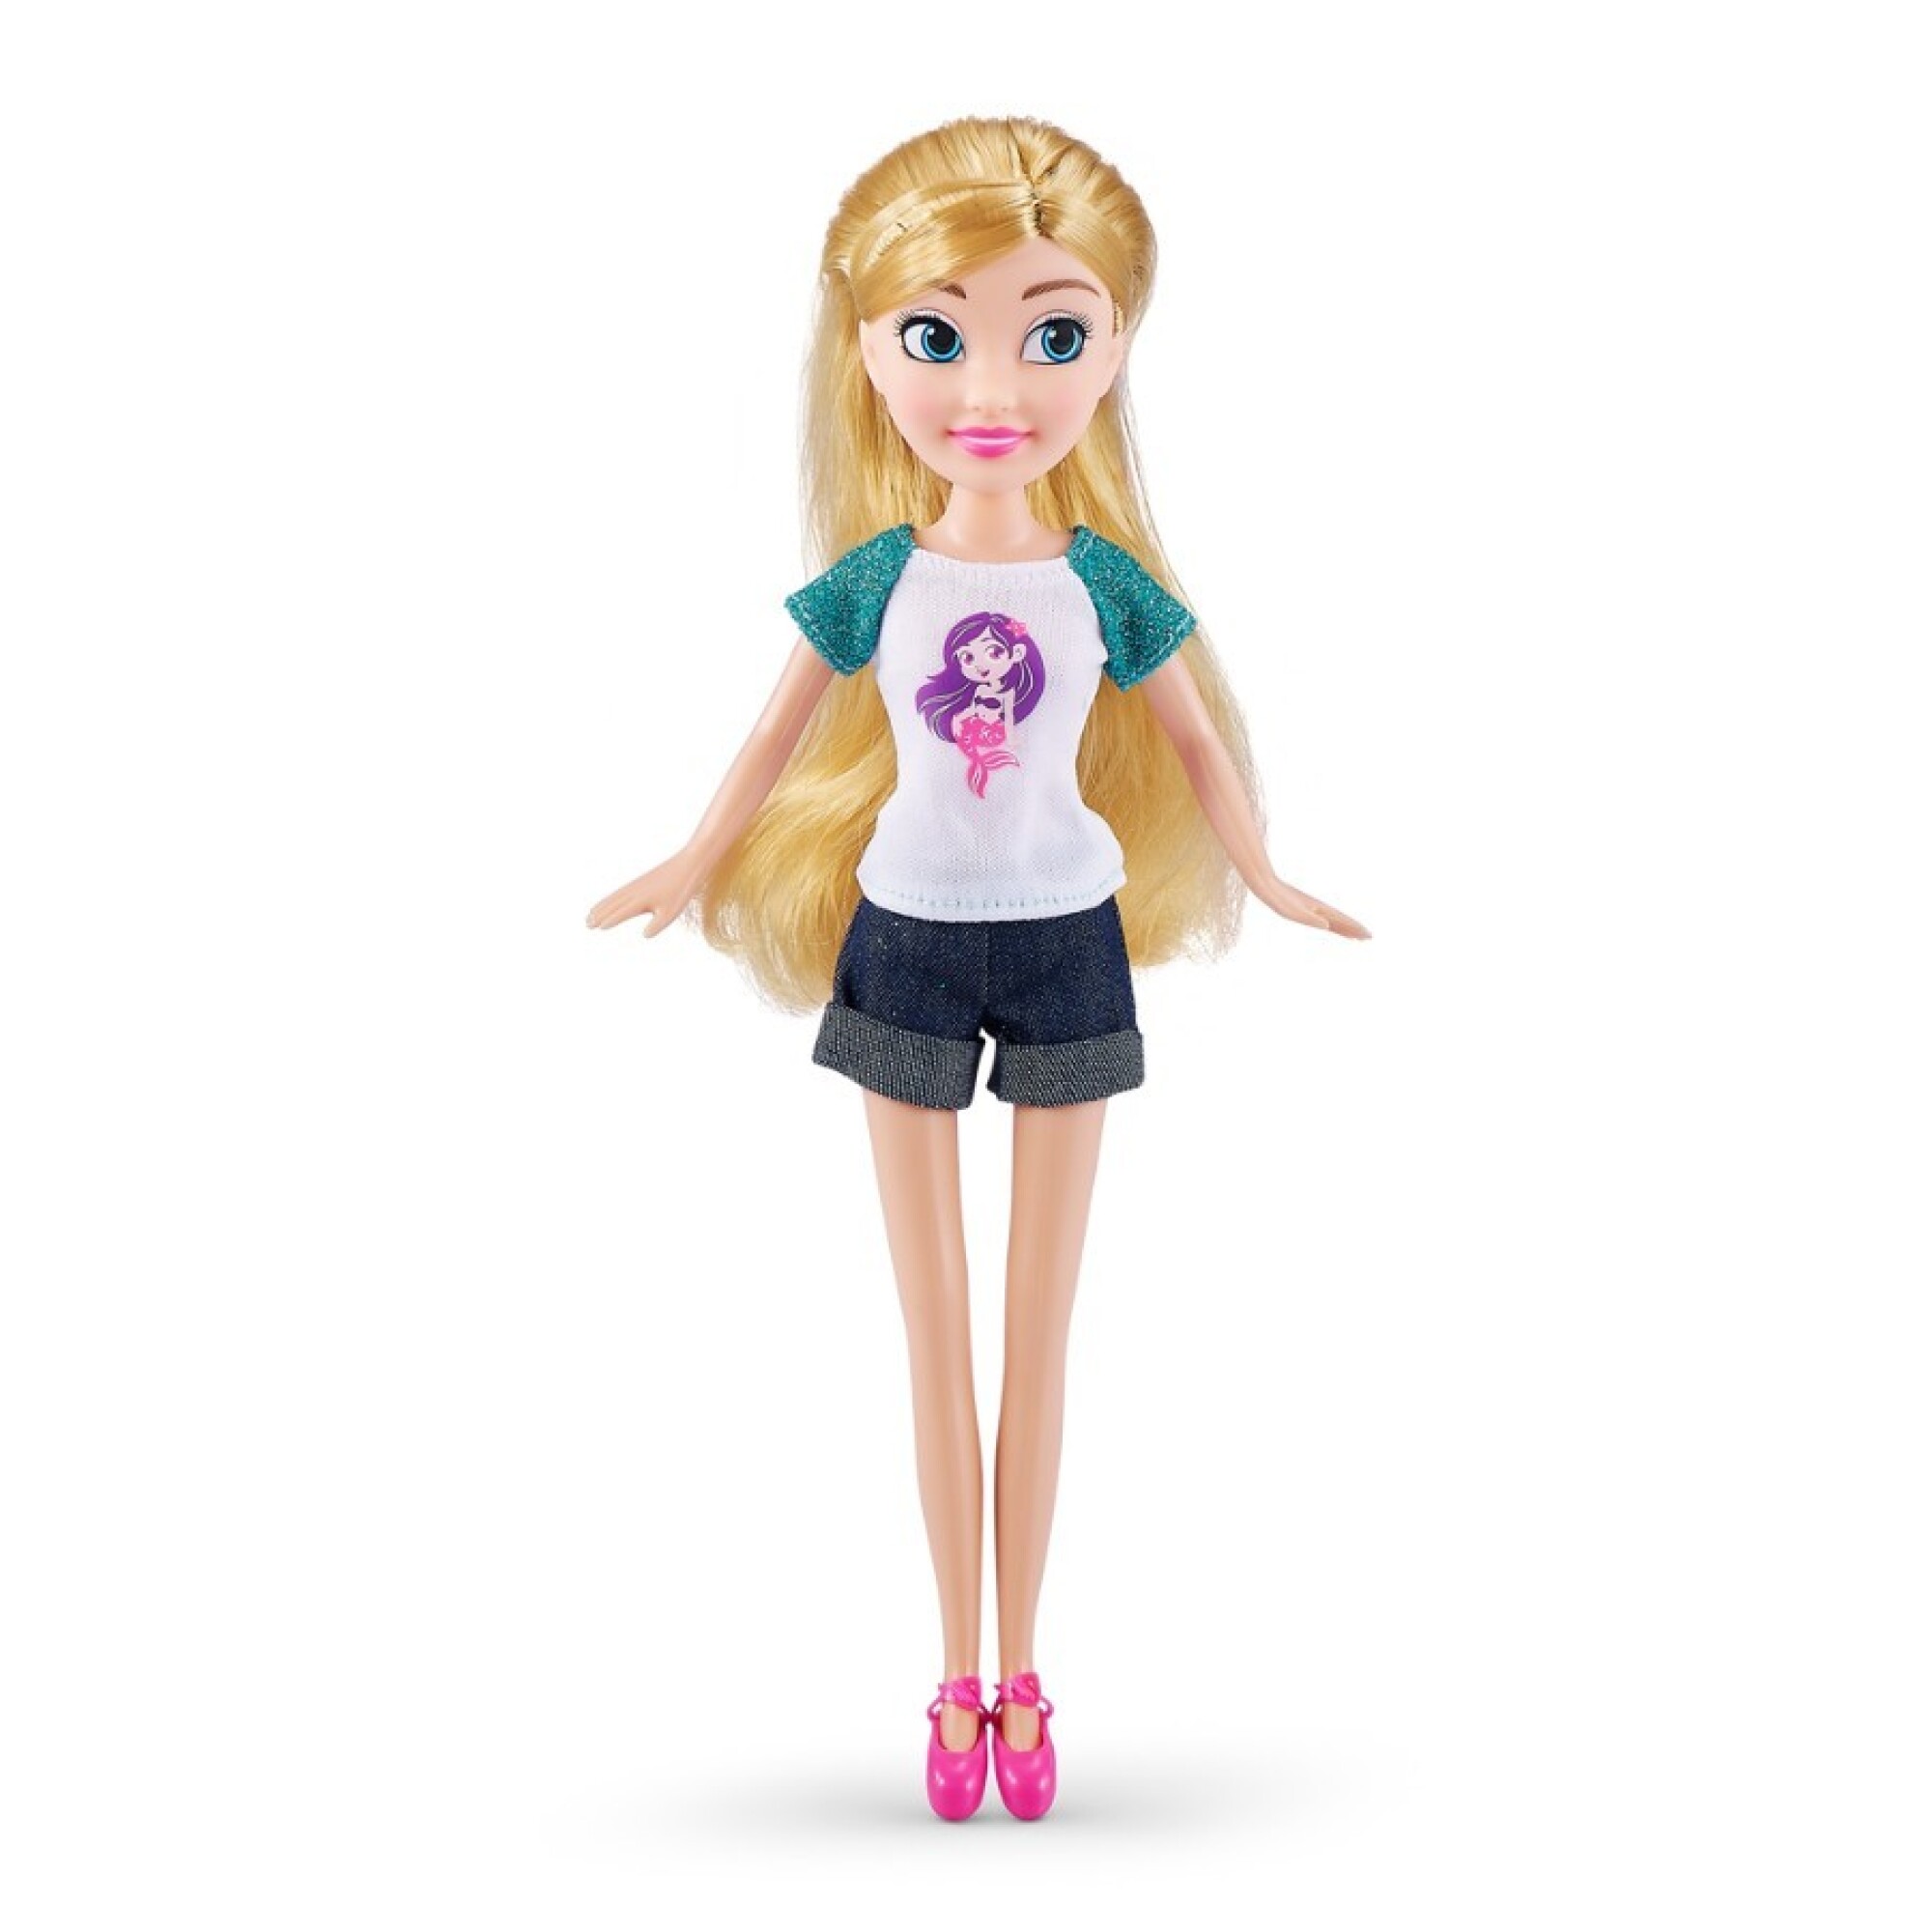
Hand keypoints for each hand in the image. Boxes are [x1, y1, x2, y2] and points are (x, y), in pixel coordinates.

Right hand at [585, 848, 705, 937]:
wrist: (688, 864)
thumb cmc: (681, 890)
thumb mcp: (671, 912)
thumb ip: (657, 925)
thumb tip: (644, 935)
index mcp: (641, 900)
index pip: (621, 912)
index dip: (610, 920)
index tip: (597, 928)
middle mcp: (635, 891)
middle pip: (613, 904)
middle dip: (600, 914)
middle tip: (587, 924)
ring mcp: (637, 885)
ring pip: (614, 897)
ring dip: (602, 906)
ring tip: (590, 914)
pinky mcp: (641, 882)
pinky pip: (621, 891)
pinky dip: (611, 897)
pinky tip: (610, 901)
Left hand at [1256, 875, 1370, 938]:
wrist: (1267, 887)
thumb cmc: (1279, 900)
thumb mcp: (1293, 912)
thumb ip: (1310, 919)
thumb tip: (1326, 927)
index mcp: (1319, 910)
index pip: (1342, 921)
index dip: (1354, 929)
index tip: (1367, 935)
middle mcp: (1319, 910)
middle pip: (1341, 922)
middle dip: (1354, 930)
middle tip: (1368, 938)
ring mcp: (1312, 910)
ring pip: (1333, 921)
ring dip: (1345, 929)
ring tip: (1355, 937)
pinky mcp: (1304, 910)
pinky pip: (1323, 920)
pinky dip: (1332, 925)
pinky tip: (1331, 927)